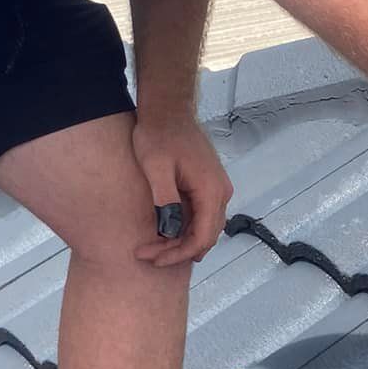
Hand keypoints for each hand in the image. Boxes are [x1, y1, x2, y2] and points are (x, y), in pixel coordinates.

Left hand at [131, 111, 232, 267]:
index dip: (179, 253)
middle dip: (177, 251)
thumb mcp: (156, 169)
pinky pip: (200, 215)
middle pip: (205, 236)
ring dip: (180, 241)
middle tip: (147, 256)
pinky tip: (164, 233)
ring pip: (203, 228)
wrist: (168, 109)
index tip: (154, 259)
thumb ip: (166, 201)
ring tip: (153, 248)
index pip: (202, 236)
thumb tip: (170, 232)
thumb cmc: (159, 135)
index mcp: (211, 190)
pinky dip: (184, 228)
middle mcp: (220, 192)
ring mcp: (216, 188)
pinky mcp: (207, 185)